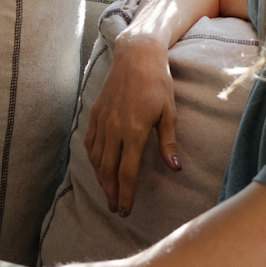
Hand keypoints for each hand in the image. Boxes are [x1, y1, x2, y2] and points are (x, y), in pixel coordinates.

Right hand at [84, 34, 181, 215]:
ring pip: (96, 159)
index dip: (126, 194)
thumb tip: (175, 168)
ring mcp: (101, 121)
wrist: (136, 57)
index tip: (126, 210)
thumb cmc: (157, 83)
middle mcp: (114, 129)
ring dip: (101, 180)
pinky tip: (98, 168)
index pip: (126, 172)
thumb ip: (168, 142)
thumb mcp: (169, 113)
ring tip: (108, 194)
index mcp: (134, 131)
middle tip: (116, 209)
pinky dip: (92, 160)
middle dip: (111, 193)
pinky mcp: (95, 114)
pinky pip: (89, 144)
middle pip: (108, 171)